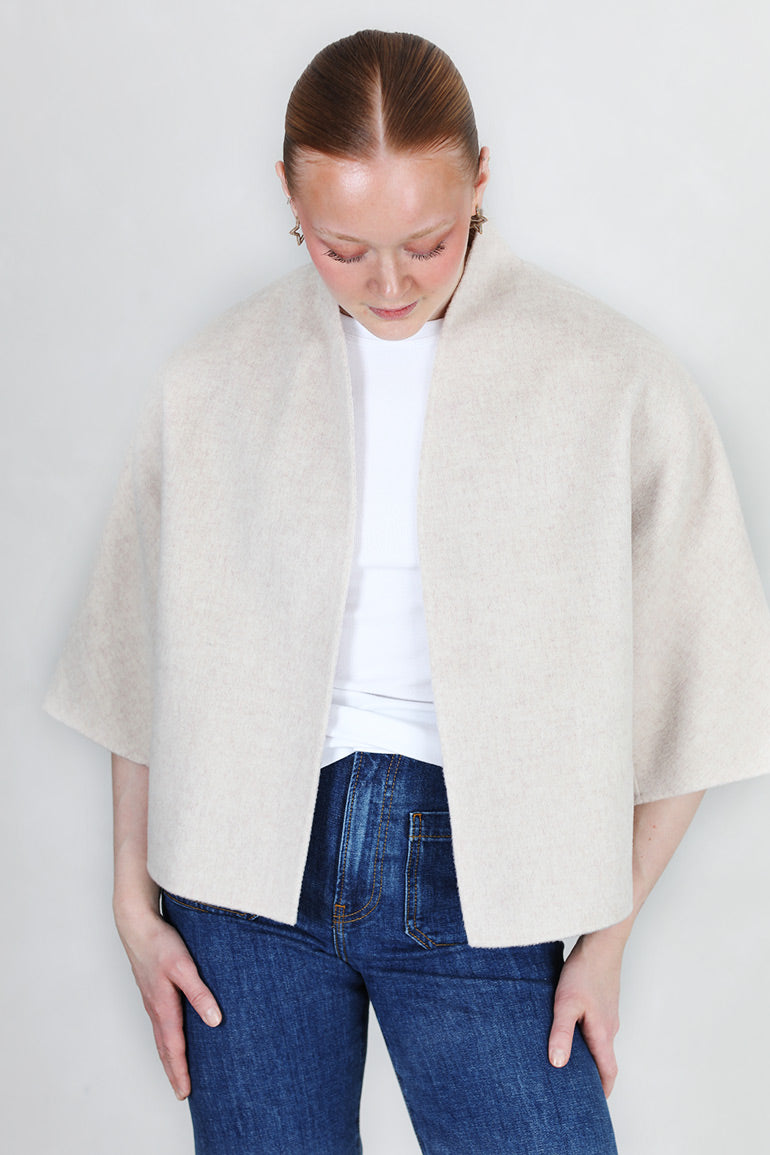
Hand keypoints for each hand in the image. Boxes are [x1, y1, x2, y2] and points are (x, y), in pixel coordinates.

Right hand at [115, 906, 221, 1099]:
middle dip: (173, 1071)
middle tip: (181, 1093)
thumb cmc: (161, 944)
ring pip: (160, 1036)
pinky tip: (170, 1036)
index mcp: (163, 1007)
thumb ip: (200, 993)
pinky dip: (164, 1039)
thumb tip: (215, 1021)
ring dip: (168, 1057)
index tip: (185, 1093)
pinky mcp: (152, 990)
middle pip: (164, 1048)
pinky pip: (159, 1022)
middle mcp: (155, 1008)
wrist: (137, 925)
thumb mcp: (185, 967)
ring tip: (176, 1072)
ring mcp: (151, 1000)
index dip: (180, 1072)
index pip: (174, 1048)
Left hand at [547, 932, 623, 1097]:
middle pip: (604, 1058)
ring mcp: (608, 1012)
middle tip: (577, 1086)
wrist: (601, 942)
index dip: (603, 1090)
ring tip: (569, 1058)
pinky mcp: (603, 1000)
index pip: (608, 1071)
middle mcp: (610, 1026)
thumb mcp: (566, 1004)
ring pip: (600, 1040)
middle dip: (593, 1074)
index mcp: (603, 1033)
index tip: (594, 1105)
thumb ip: (561, 1033)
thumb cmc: (584, 972)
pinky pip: (597, 1024)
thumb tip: (558, 1063)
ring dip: (588, 1052)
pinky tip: (571, 1026)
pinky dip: (587, 1034)